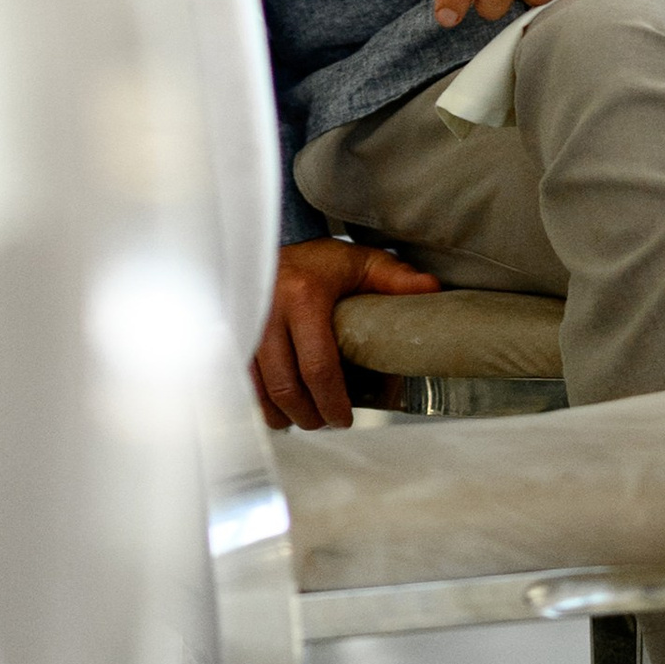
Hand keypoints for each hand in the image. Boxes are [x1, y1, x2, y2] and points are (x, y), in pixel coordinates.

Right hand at [253, 238, 438, 431]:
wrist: (273, 241)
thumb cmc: (320, 260)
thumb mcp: (360, 261)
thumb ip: (395, 278)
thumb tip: (431, 292)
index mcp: (304, 296)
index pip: (318, 366)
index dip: (332, 401)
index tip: (345, 418)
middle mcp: (269, 311)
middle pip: (286, 386)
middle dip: (309, 415)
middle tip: (327, 421)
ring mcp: (246, 325)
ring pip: (261, 390)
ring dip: (283, 414)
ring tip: (305, 419)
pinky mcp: (233, 334)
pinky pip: (242, 382)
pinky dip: (261, 403)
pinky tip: (277, 409)